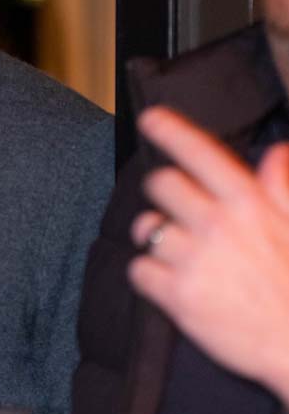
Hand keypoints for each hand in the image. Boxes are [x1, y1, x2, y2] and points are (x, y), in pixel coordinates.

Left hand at [129, 105, 288, 398]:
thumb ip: (280, 187)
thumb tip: (276, 154)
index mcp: (248, 202)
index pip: (199, 151)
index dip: (170, 130)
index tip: (151, 118)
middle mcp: (216, 224)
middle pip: (160, 184)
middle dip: (163, 192)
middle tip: (174, 209)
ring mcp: (193, 259)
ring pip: (146, 227)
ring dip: (155, 236)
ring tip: (175, 250)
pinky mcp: (176, 296)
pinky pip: (138, 269)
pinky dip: (147, 274)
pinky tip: (168, 280)